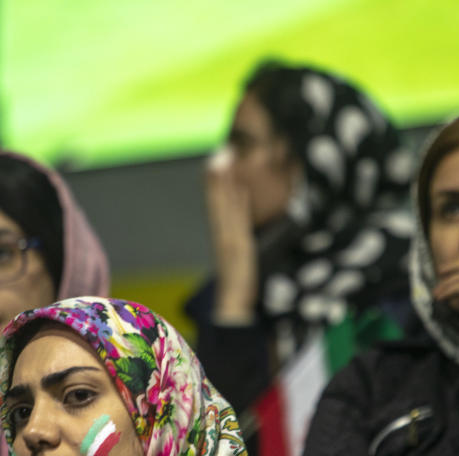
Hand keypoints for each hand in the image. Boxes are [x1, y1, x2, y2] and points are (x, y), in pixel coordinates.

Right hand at [203, 147, 256, 323]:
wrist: (233, 301)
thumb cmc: (238, 281)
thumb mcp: (237, 256)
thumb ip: (236, 240)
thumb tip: (244, 222)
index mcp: (221, 236)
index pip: (216, 205)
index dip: (214, 184)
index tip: (214, 163)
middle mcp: (222, 234)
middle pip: (218, 200)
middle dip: (218, 176)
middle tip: (219, 152)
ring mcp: (229, 239)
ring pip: (226, 205)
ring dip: (225, 182)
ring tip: (225, 161)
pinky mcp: (239, 246)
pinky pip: (238, 220)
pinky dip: (237, 203)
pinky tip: (239, 188)